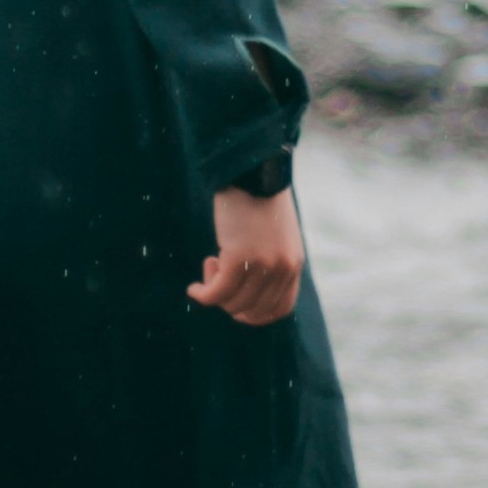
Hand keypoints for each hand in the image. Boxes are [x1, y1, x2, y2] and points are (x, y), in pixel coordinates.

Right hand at [190, 182, 303, 325]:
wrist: (251, 173)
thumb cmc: (258, 200)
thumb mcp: (275, 235)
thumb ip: (270, 262)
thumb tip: (247, 292)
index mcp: (293, 264)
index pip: (280, 309)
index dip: (255, 315)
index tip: (236, 306)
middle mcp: (282, 268)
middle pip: (253, 310)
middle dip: (231, 303)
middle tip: (218, 277)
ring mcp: (263, 265)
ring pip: (233, 303)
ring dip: (215, 293)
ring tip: (210, 265)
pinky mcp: (239, 258)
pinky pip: (216, 293)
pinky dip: (202, 294)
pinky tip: (193, 288)